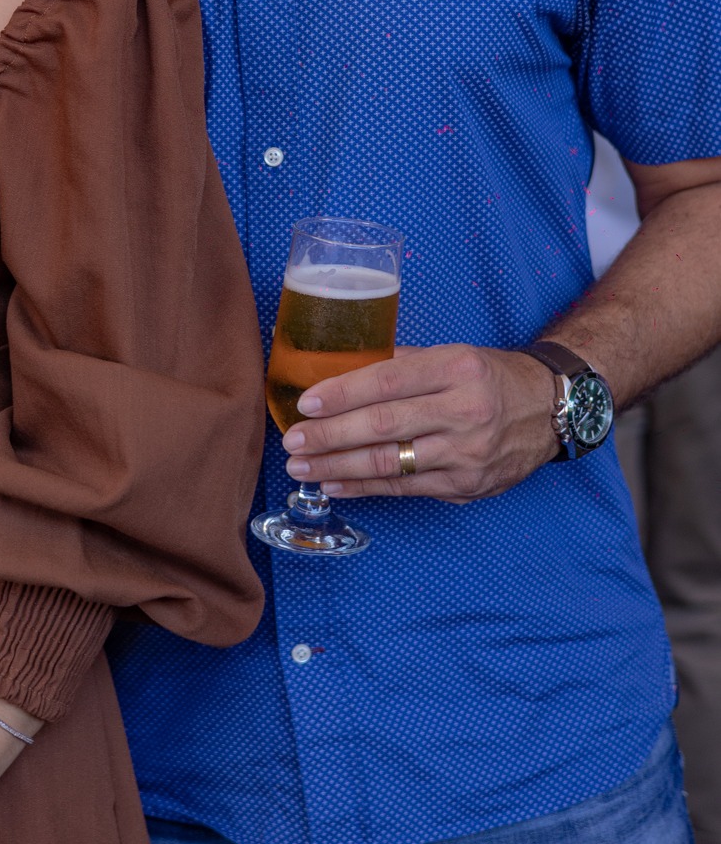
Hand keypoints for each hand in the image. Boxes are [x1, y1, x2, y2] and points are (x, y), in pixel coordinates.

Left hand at [281, 344, 557, 502]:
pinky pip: (405, 488)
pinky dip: (364, 487)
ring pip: (390, 462)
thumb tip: (338, 372)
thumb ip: (401, 364)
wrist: (550, 408)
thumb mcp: (453, 355)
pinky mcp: (467, 485)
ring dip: (338, 467)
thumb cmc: (490, 377)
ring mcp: (467, 452)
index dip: (341, 394)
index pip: (386, 381)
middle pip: (383, 425)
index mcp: (456, 368)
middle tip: (292, 441)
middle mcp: (464, 410)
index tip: (305, 403)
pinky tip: (335, 483)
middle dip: (330, 436)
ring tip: (302, 466)